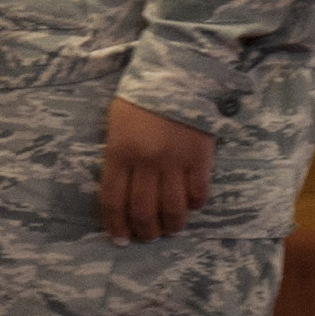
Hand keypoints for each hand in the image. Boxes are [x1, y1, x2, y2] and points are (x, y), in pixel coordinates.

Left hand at [98, 97, 215, 243]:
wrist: (177, 76)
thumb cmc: (139, 99)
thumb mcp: (115, 124)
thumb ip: (116, 156)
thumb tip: (120, 190)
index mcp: (119, 152)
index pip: (114, 200)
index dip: (116, 224)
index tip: (119, 239)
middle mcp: (146, 162)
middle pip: (143, 211)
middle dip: (144, 231)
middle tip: (146, 237)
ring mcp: (175, 162)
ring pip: (173, 209)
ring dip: (171, 226)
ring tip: (169, 230)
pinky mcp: (201, 159)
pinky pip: (198, 194)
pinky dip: (194, 205)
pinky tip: (189, 206)